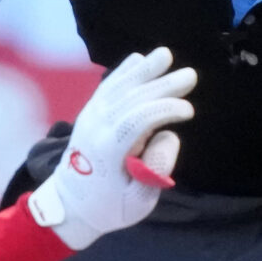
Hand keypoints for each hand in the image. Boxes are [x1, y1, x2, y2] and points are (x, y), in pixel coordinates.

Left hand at [25, 46, 195, 248]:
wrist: (70, 204)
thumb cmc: (109, 205)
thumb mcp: (139, 202)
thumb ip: (156, 170)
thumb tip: (168, 136)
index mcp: (107, 150)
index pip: (137, 119)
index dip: (164, 110)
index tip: (189, 111)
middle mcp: (96, 127)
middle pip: (131, 97)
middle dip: (162, 85)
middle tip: (190, 76)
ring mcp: (90, 117)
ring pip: (119, 86)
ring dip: (144, 70)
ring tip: (166, 55)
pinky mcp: (89, 113)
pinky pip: (107, 86)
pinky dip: (123, 71)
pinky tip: (138, 58)